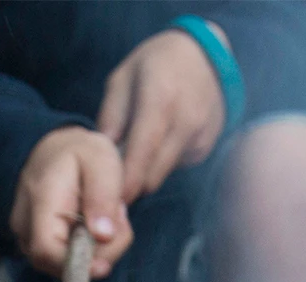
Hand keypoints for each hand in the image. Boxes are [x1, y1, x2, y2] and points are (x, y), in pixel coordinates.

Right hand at [9, 126, 130, 277]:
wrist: (58, 150)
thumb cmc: (82, 152)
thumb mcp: (101, 160)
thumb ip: (103, 197)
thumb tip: (102, 236)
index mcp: (40, 199)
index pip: (46, 250)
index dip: (74, 265)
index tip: (104, 266)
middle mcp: (25, 223)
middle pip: (57, 265)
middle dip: (97, 255)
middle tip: (119, 220)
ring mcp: (26, 237)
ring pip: (62, 267)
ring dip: (95, 252)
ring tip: (108, 216)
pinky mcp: (36, 245)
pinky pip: (63, 262)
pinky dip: (87, 252)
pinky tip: (95, 226)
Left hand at [97, 26, 226, 204]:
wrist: (204, 56)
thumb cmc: (154, 65)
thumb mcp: (122, 79)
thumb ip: (110, 118)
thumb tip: (100, 159)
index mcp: (161, 98)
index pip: (143, 151)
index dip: (126, 181)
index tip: (110, 201)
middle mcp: (185, 120)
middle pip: (153, 174)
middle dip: (131, 185)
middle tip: (110, 187)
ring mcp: (200, 136)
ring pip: (163, 174)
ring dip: (144, 175)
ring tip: (132, 159)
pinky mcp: (205, 147)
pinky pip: (175, 167)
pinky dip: (161, 164)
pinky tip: (158, 144)